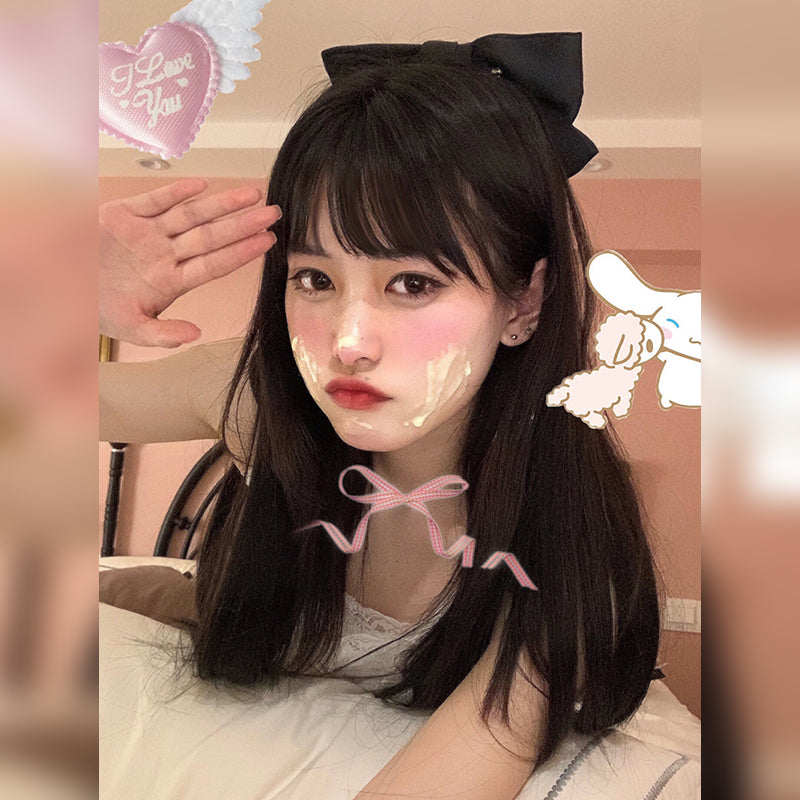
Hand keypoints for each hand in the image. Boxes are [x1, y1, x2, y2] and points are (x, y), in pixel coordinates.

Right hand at [100, 179, 280, 346]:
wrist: (55, 287)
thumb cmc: (95, 309)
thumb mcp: (129, 329)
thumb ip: (162, 335)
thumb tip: (196, 336)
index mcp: (170, 281)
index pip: (214, 264)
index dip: (241, 253)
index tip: (268, 241)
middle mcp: (165, 255)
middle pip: (211, 237)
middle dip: (242, 224)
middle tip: (275, 213)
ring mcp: (147, 233)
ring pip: (190, 215)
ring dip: (220, 205)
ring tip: (251, 195)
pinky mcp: (124, 214)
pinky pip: (154, 201)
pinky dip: (174, 192)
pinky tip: (201, 186)